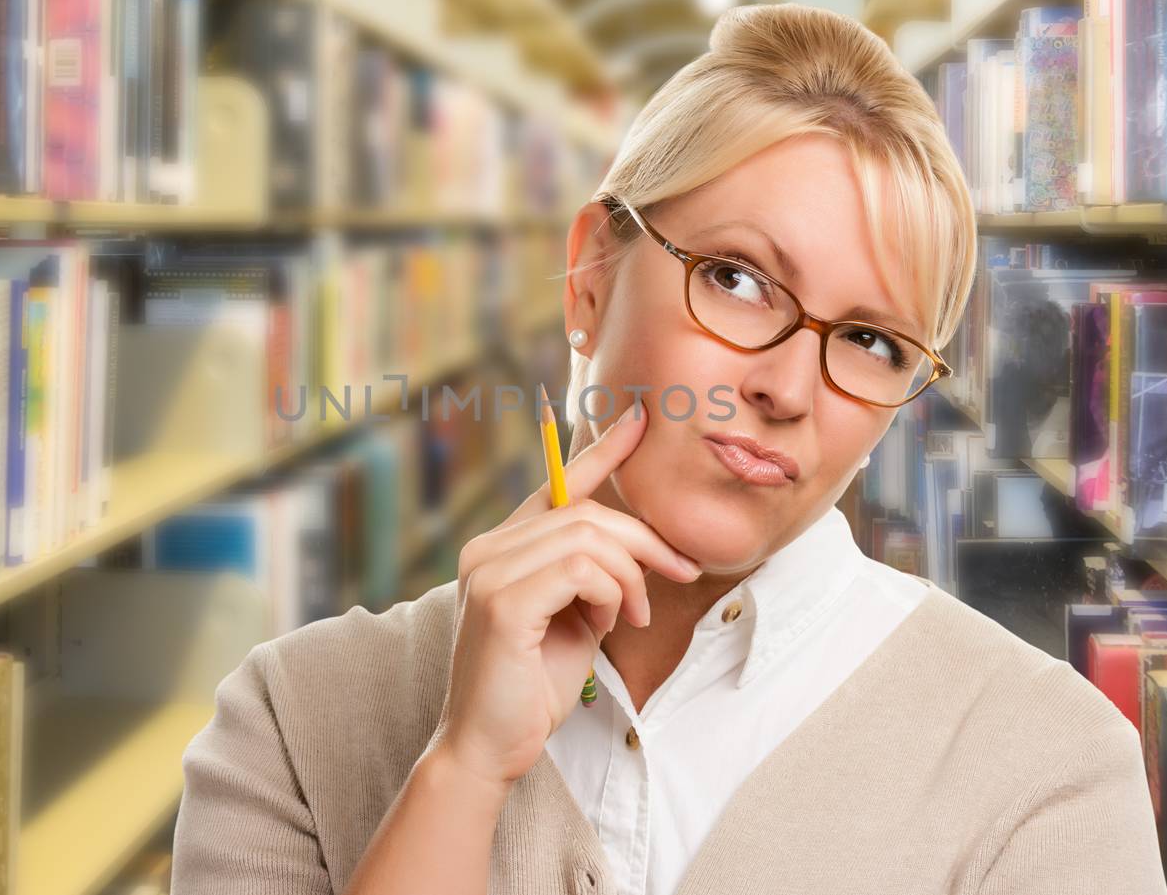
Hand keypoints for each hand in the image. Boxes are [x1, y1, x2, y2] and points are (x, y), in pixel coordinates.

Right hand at [428, 398, 702, 787]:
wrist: (489, 746)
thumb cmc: (532, 688)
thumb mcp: (572, 618)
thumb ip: (589, 577)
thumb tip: (635, 548)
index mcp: (499, 548)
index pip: (556, 487)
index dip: (600, 451)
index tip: (639, 419)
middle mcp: (486, 549)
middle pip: (585, 511)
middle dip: (643, 540)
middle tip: (679, 574)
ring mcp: (489, 571)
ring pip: (589, 537)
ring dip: (631, 576)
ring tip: (635, 617)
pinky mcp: (502, 601)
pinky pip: (582, 569)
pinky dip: (613, 594)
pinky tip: (612, 624)